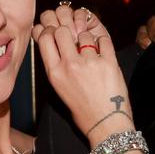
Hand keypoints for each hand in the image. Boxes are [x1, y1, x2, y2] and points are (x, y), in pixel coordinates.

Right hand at [34, 7, 131, 141]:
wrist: (105, 123)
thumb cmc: (82, 108)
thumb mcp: (59, 88)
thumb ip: (55, 65)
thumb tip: (54, 43)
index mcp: (54, 72)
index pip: (44, 37)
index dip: (49, 31)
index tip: (55, 33)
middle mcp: (70, 65)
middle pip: (62, 30)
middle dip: (67, 31)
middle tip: (73, 38)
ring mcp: (90, 62)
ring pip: (84, 34)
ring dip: (87, 39)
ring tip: (91, 51)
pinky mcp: (109, 62)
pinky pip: (103, 40)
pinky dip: (103, 43)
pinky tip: (102, 52)